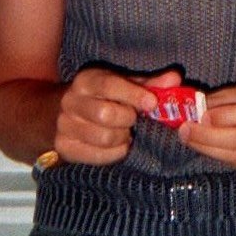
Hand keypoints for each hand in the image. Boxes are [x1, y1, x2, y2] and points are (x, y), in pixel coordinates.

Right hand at [54, 67, 180, 164]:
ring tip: (123, 131)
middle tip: (131, 118)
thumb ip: (149, 83)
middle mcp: (71, 101)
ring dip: (122, 137)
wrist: (60, 113)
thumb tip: (176, 78)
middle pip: (106, 114)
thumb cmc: (102, 97)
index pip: (109, 85)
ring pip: (105, 137)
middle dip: (127, 119)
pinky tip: (117, 144)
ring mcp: (64, 125)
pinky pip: (99, 156)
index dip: (133, 95)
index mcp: (86, 80)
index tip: (152, 103)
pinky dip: (115, 153)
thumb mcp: (122, 85)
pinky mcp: (64, 147)